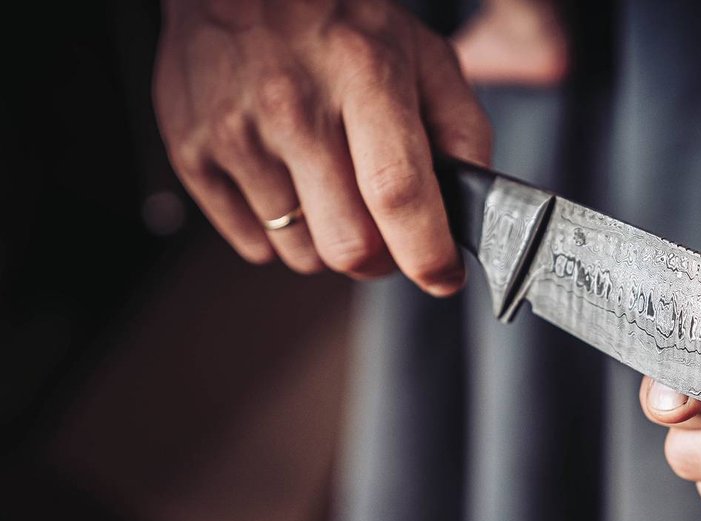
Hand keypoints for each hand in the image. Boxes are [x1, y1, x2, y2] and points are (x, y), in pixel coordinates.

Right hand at [154, 0, 490, 291]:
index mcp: (363, 75)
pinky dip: (280, 234)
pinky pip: (253, 246)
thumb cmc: (338, 21)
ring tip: (331, 191)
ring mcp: (236, 134)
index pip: (397, 192)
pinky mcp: (192, 154)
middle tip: (388, 235)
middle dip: (382, 259)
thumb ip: (462, 129)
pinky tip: (287, 183)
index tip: (444, 276)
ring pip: (303, 255)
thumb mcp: (421, 53)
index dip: (427, 253)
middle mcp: (294, 106)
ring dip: (329, 244)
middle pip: (349, 246)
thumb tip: (470, 208)